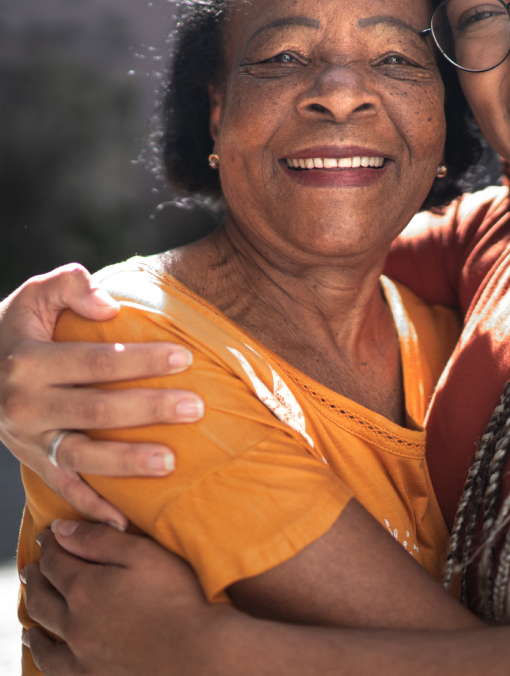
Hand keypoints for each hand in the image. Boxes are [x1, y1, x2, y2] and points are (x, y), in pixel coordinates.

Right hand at [0, 264, 202, 527]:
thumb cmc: (17, 327)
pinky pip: (64, 489)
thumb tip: (109, 304)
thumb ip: (69, 285)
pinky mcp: (32, 462)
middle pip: (96, 411)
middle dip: (148, 409)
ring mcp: (28, 440)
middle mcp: (25, 405)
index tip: (184, 358)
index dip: (140, 360)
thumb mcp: (34, 295)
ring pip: (83, 457)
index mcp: (28, 362)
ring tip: (171, 462)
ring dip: (127, 462)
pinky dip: (92, 507)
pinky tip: (126, 521)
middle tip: (195, 407)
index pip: (95, 362)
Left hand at [23, 520, 226, 675]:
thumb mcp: (142, 554)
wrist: (195, 652)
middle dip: (36, 576)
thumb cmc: (176, 596)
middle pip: (43, 595)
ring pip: (42, 633)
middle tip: (32, 566)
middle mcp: (74, 622)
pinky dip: (41, 654)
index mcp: (85, 587)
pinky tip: (40, 647)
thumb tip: (61, 530)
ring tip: (31, 601)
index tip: (48, 534)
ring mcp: (80, 654)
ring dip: (33, 612)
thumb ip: (99, 540)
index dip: (50, 544)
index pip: (56, 560)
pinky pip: (52, 668)